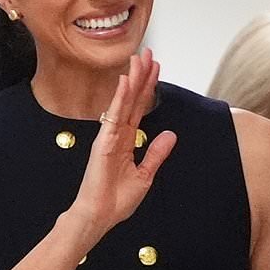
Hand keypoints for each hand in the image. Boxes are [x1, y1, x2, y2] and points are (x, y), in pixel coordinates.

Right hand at [68, 48, 176, 239]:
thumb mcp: (145, 175)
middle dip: (141, 75)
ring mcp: (110, 136)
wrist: (99, 217)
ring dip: (132, 79)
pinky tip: (125, 81)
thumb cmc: (116, 200)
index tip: (155, 68)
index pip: (139, 107)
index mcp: (127, 140)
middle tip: (148, 52)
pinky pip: (114, 116)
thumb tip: (170, 135)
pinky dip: (120, 98)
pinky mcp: (104, 143)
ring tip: (139, 58)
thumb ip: (156, 154)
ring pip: (124, 101)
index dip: (148, 87)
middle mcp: (117, 134)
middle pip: (132, 99)